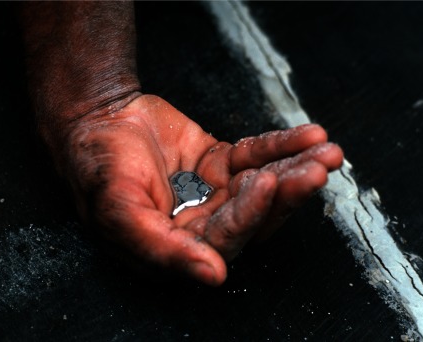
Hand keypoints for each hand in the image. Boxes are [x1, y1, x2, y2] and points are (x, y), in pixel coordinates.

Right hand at [63, 95, 342, 285]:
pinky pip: (258, 155)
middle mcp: (201, 223)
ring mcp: (215, 192)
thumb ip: (161, 248)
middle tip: (316, 168)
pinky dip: (282, 146)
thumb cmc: (96, 166)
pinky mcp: (223, 162)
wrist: (96, 118)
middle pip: (256, 214)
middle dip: (287, 191)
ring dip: (295, 168)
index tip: (266, 184)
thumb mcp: (118, 210)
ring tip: (326, 150)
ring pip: (264, 184)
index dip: (249, 214)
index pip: (225, 238)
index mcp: (178, 245)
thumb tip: (211, 276)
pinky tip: (308, 135)